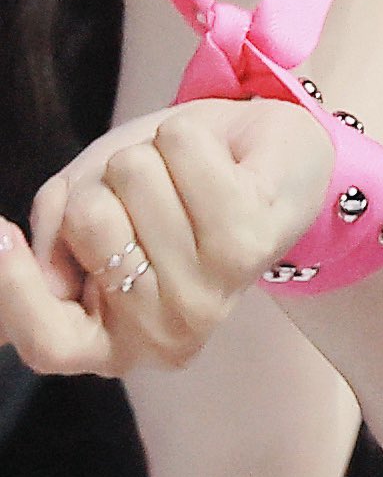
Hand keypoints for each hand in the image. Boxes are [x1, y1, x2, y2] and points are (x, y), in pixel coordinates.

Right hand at [0, 96, 333, 374]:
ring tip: (185, 179)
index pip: (47, 342)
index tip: (2, 233)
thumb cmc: (165, 191)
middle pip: (88, 222)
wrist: (262, 158)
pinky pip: (180, 148)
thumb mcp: (87, 208)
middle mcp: (163, 336)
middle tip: (147, 194)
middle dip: (103, 183)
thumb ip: (54, 236)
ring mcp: (210, 295)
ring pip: (132, 175)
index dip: (14, 290)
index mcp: (110, 342)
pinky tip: (219, 161)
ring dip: (150, 156)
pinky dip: (187, 134)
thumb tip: (40, 251)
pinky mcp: (251, 242)